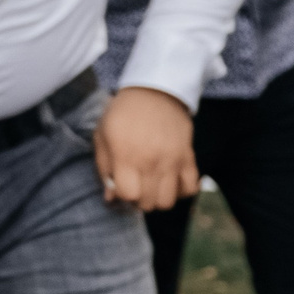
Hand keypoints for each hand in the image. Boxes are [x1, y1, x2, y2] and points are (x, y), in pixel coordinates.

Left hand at [96, 87, 198, 211]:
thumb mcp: (103, 135)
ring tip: (152, 186)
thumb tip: (110, 198)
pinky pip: (190, 188)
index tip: (121, 184)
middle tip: (136, 185)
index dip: (122, 195)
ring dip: (158, 199)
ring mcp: (172, 160)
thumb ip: (104, 168)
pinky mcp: (188, 157)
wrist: (155, 90)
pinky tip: (171, 182)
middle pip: (148, 203)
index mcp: (126, 155)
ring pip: (168, 201)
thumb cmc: (123, 113)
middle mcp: (151, 161)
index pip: (128, 195)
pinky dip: (182, 191)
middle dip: (138, 200)